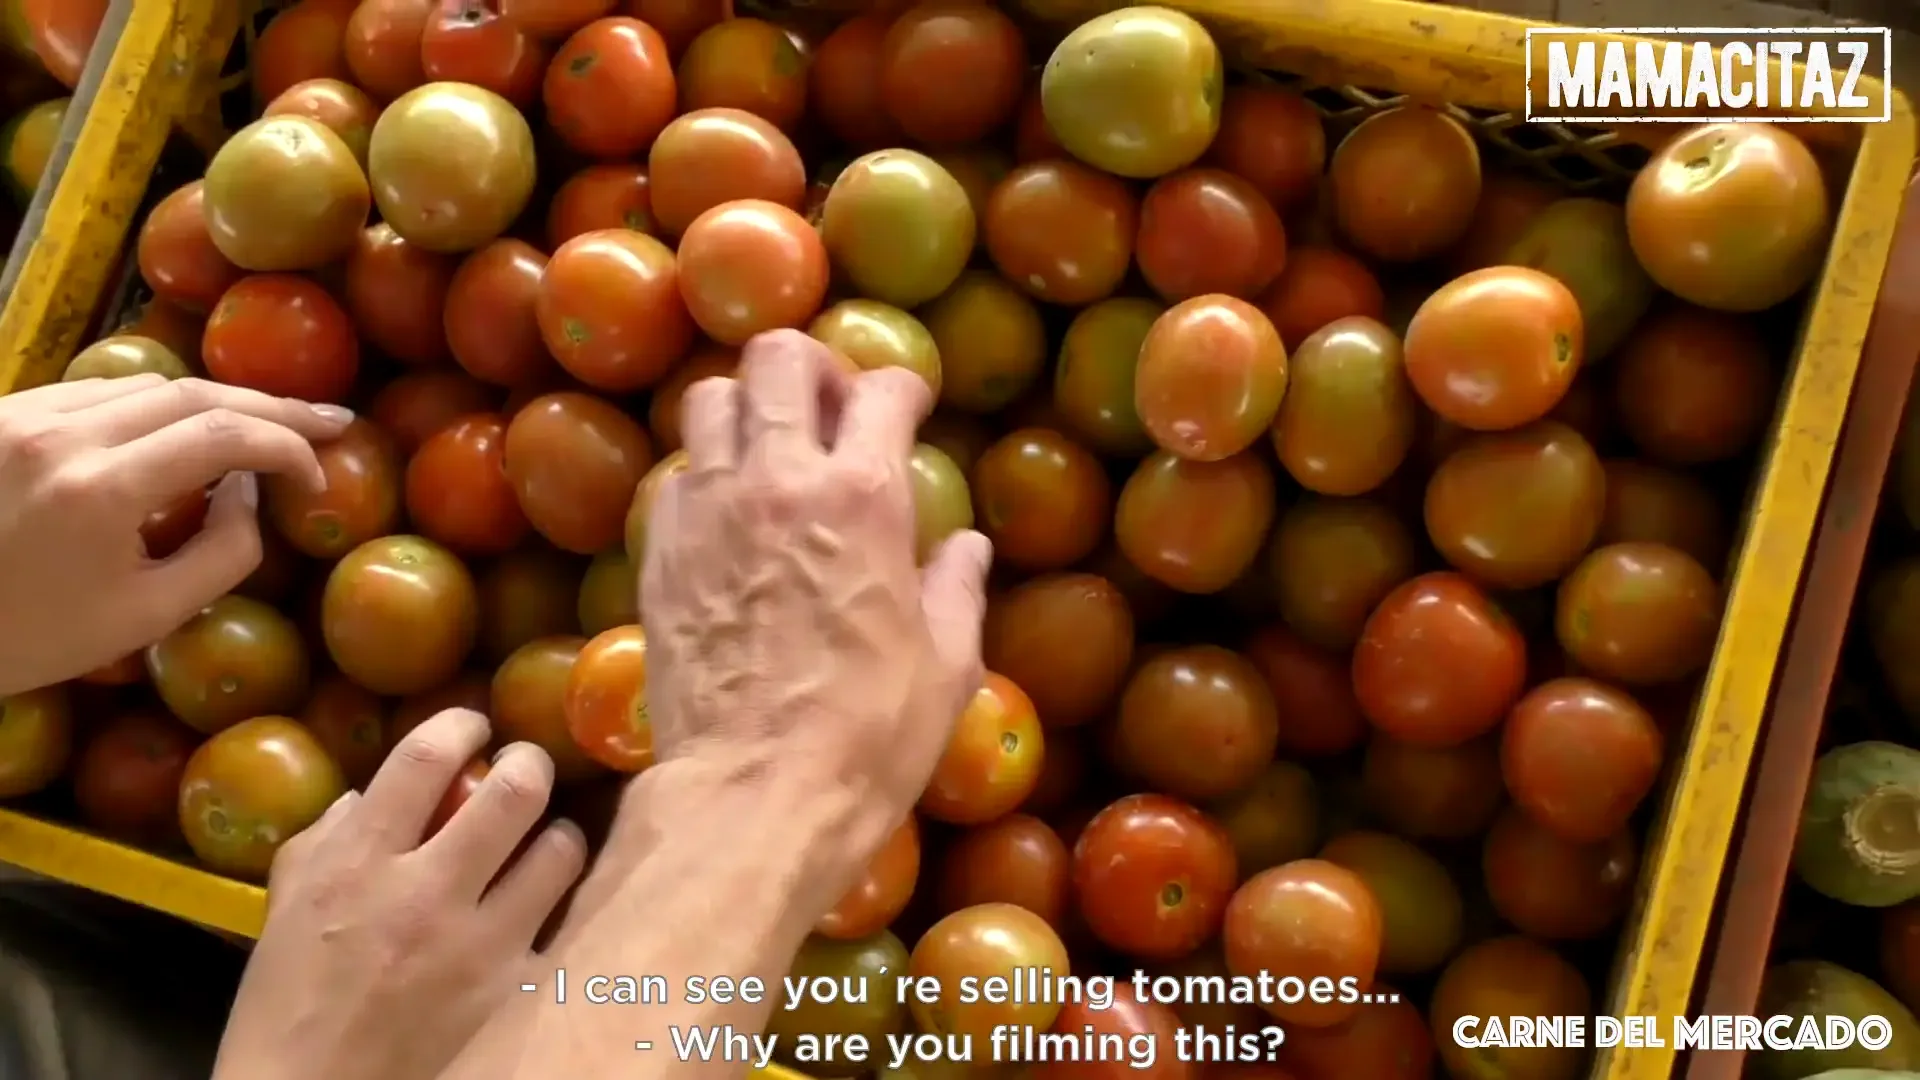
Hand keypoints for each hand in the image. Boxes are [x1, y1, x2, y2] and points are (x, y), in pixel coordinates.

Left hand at [0, 374, 351, 695]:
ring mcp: (22, 414)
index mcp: (98, 489)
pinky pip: (97, 393)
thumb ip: (223, 551)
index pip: (223, 435)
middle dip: (269, 406)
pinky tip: (182, 430)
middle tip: (327, 421)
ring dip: (213, 403)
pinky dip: (153, 407)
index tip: (322, 470)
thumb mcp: (148, 615)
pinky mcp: (2, 414)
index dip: (288, 444)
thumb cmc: (33, 639)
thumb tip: (250, 488)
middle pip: (191, 393)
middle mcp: (58, 432)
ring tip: (265, 423)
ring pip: (145, 386)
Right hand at [213, 708, 586, 1079]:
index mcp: (358, 862)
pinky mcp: (514, 993)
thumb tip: (366, 795)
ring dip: (556, 838)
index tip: (475, 723)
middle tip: (526, 769)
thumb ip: (324, 840)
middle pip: (516, 789)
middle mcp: (425, 892)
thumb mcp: (285, 908)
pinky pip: (566, 927)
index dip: (462, 723)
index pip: (426, 756)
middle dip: (530, 764)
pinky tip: (551, 913)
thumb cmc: (286, 1005)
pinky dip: (562, 913)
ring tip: (544, 844)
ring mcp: (479, 944)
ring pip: (560, 850)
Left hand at [632, 329, 991, 917]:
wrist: (753, 792)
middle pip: (778, 358)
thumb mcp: (945, 667)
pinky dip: (705, 475)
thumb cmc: (869, 737)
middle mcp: (779, 479)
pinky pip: (676, 476)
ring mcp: (708, 510)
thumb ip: (956, 590)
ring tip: (771, 450)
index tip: (909, 406)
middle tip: (832, 408)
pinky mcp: (660, 552)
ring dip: (747, 409)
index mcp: (864, 496)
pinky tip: (727, 516)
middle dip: (812, 368)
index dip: (903, 387)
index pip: (881, 390)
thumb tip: (967, 547)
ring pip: (711, 399)